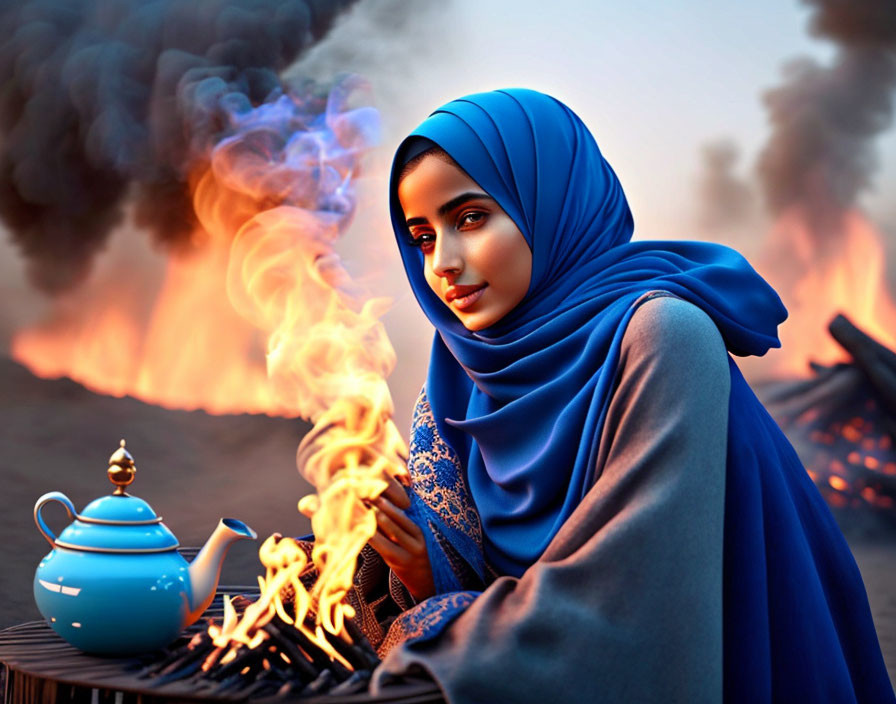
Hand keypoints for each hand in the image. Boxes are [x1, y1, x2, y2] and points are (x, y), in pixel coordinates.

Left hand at [366, 475, 434, 601]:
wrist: (425, 584)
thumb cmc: (413, 558)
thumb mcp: (412, 540)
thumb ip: (399, 526)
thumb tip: (378, 505)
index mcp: (419, 531)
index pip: (401, 512)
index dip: (386, 500)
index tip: (373, 488)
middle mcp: (415, 540)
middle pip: (394, 517)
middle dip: (377, 504)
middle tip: (362, 491)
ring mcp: (407, 552)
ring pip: (388, 529)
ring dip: (373, 515)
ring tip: (360, 504)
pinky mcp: (397, 562)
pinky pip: (381, 545)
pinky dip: (371, 534)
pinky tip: (361, 527)